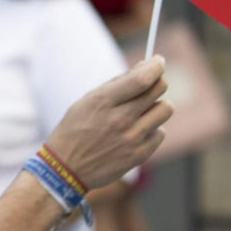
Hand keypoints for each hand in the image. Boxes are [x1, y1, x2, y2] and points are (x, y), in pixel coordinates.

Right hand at [44, 57, 170, 190]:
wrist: (65, 169)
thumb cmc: (75, 130)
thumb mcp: (87, 101)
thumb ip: (116, 84)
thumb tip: (145, 66)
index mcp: (103, 102)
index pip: (142, 78)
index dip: (156, 65)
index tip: (158, 62)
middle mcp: (119, 120)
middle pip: (159, 90)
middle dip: (157, 82)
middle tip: (149, 86)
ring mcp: (131, 139)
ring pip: (165, 109)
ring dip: (157, 106)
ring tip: (143, 112)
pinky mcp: (139, 156)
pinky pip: (161, 133)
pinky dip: (152, 129)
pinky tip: (136, 132)